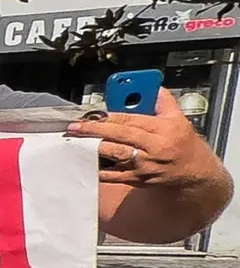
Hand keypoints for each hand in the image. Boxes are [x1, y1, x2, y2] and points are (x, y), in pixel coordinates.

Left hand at [70, 91, 223, 188]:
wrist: (193, 171)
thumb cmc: (183, 143)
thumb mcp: (178, 118)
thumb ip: (163, 101)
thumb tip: (150, 87)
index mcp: (162, 129)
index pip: (130, 120)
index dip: (108, 116)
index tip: (91, 114)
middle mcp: (153, 148)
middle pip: (119, 136)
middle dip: (94, 130)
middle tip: (75, 127)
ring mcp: (143, 165)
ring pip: (114, 155)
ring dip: (93, 148)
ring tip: (76, 142)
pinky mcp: (135, 179)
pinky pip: (111, 175)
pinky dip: (96, 169)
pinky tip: (83, 161)